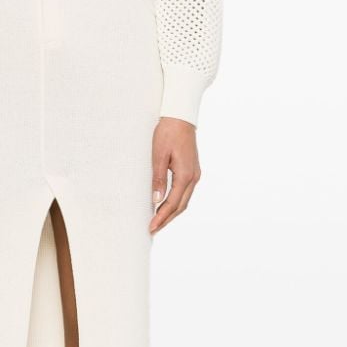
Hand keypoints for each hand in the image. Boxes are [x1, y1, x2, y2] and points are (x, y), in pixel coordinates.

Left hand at [150, 117, 200, 233]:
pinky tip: (165, 205)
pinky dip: (175, 202)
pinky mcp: (192, 171)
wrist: (180, 116)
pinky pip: (185, 192)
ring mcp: (195, 174)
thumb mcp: (158, 155)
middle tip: (153, 229)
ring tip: (158, 221)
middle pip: (180, 206)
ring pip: (184, 200)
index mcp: (185, 175)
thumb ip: (158, 179)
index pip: (172, 203)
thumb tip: (156, 201)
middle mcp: (193, 177)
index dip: (161, 217)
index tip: (151, 227)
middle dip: (167, 219)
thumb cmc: (167, 133)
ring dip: (171, 212)